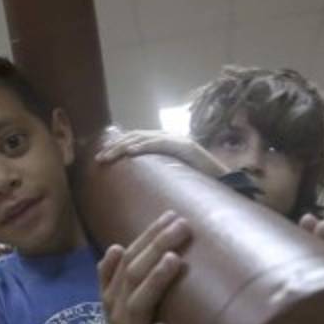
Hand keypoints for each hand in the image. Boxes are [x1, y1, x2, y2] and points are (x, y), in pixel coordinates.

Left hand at [96, 130, 226, 177]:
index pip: (136, 141)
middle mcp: (169, 138)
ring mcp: (177, 140)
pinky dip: (144, 146)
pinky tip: (131, 152)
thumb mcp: (172, 177)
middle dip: (115, 148)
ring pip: (144, 139)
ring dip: (123, 147)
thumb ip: (158, 175)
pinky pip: (160, 145)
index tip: (102, 158)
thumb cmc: (199, 183)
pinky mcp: (184, 146)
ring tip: (108, 156)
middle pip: (136, 138)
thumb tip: (140, 186)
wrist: (225, 180)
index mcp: (164, 144)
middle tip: (99, 159)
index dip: (118, 147)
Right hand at [98, 211, 189, 323]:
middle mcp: (120, 309)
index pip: (130, 257)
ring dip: (155, 282)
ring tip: (174, 260)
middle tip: (182, 226)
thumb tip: (115, 246)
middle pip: (134, 274)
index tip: (173, 214)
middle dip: (156, 248)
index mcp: (116, 292)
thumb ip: (116, 275)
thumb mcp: (120, 302)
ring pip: (138, 306)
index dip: (149, 235)